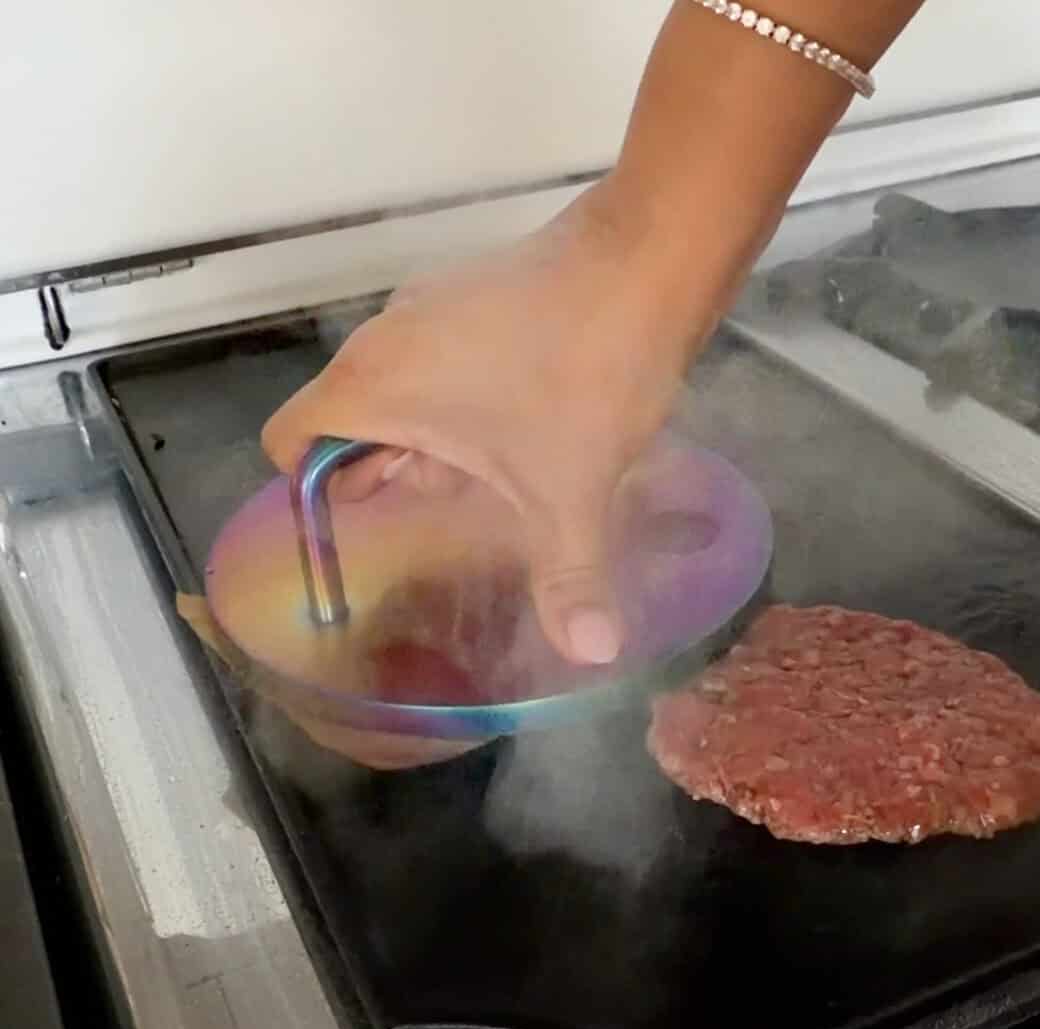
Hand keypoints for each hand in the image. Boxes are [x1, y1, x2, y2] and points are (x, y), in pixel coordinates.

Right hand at [262, 182, 704, 665]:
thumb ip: (569, 580)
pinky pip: (435, 357)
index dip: (315, 491)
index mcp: (373, 385)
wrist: (646, 260)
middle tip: (459, 499)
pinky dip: (459, 397)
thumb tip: (594, 654)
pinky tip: (525, 420)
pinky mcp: (468, 290)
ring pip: (397, 391)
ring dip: (434, 439)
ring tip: (500, 465)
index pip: (289, 442)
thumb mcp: (568, 494)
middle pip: (346, 424)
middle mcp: (382, 339)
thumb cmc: (584, 377)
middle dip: (394, 473)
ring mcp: (426, 305)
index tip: (376, 518)